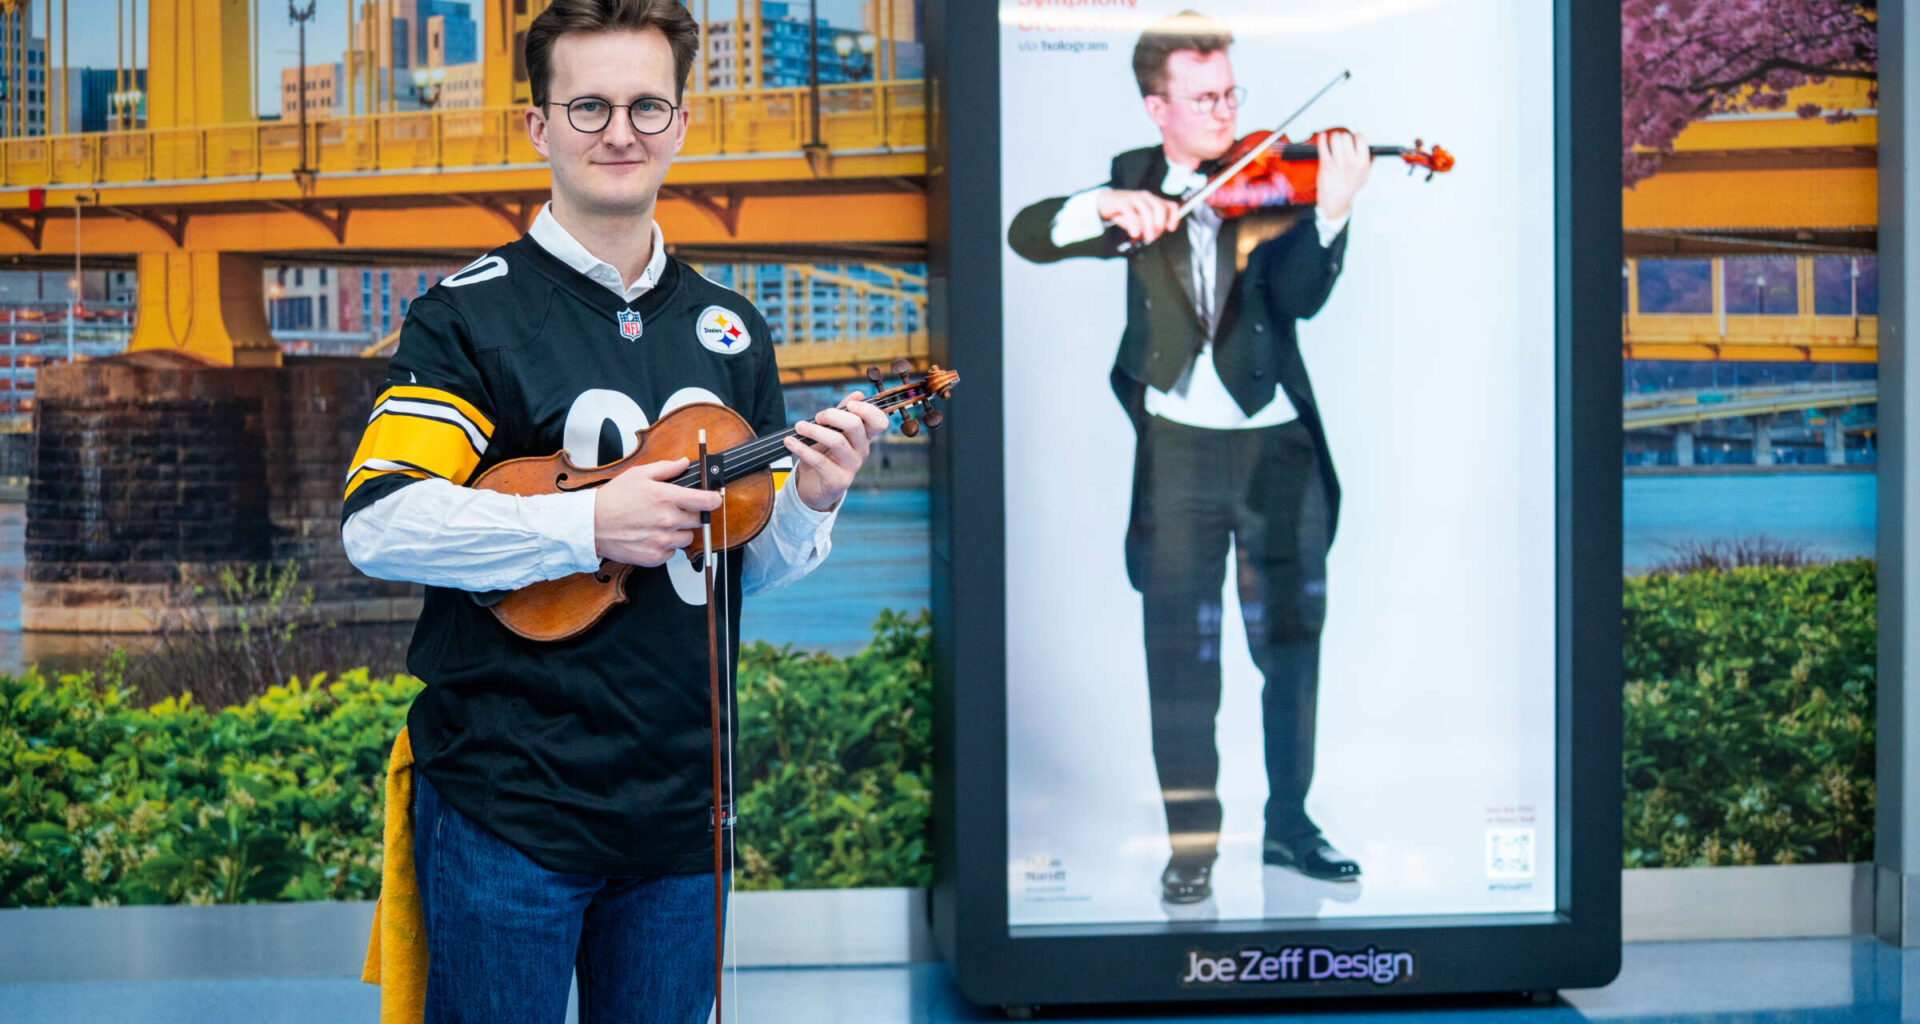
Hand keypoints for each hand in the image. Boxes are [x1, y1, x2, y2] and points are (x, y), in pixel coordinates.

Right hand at [592, 458, 723, 566]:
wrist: (592, 525)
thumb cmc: (613, 498)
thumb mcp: (639, 475)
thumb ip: (666, 468)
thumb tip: (684, 463)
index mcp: (667, 497)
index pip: (706, 501)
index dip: (715, 499)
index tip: (715, 499)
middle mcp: (668, 520)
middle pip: (699, 520)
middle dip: (691, 514)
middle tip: (673, 510)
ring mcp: (662, 540)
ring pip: (687, 537)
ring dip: (679, 531)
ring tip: (659, 524)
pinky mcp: (655, 556)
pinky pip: (673, 552)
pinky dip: (666, 545)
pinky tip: (651, 536)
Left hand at [788, 392, 890, 511]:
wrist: (815, 487)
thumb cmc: (825, 455)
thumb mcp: (832, 433)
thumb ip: (842, 414)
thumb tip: (858, 393)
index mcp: (863, 437)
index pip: (880, 422)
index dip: (868, 410)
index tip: (850, 405)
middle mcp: (862, 451)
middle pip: (855, 426)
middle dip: (832, 415)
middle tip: (817, 416)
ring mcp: (851, 466)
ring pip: (837, 441)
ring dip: (814, 431)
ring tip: (799, 427)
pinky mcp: (838, 480)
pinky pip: (820, 461)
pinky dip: (802, 448)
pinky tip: (790, 442)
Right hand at [1096, 188, 1180, 245]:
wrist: (1104, 202)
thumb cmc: (1124, 211)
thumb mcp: (1139, 219)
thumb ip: (1147, 226)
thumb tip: (1154, 234)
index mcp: (1153, 201)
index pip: (1171, 206)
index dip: (1174, 218)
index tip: (1170, 229)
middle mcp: (1146, 197)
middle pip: (1160, 208)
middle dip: (1159, 224)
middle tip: (1154, 237)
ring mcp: (1134, 198)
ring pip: (1147, 211)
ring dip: (1148, 226)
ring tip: (1146, 237)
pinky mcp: (1122, 201)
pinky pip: (1131, 212)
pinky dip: (1134, 224)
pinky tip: (1135, 233)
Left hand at [1314, 129, 1370, 221]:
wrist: (1335, 202)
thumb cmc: (1349, 187)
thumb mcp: (1364, 175)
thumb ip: (1366, 160)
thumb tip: (1364, 143)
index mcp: (1362, 163)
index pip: (1361, 139)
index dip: (1356, 136)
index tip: (1353, 137)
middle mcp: (1351, 162)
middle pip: (1347, 137)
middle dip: (1344, 137)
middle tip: (1342, 141)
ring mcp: (1338, 163)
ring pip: (1335, 138)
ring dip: (1334, 137)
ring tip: (1334, 139)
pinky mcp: (1325, 164)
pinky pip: (1323, 146)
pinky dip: (1322, 138)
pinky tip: (1323, 135)